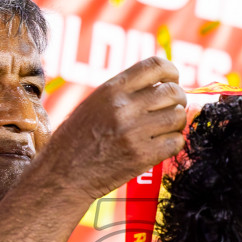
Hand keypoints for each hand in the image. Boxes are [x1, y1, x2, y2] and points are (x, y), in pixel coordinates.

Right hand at [33, 56, 186, 201]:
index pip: (156, 66)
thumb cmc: (76, 139)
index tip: (172, 80)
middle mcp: (124, 107)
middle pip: (173, 92)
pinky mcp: (142, 156)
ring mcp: (135, 132)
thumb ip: (123, 91)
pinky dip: (174, 143)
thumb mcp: (94, 103)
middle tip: (170, 109)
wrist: (63, 175)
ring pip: (178, 117)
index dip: (171, 72)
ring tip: (164, 129)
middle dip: (178, 100)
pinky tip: (161, 145)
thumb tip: (160, 84)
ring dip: (176, 123)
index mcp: (111, 89)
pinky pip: (176, 142)